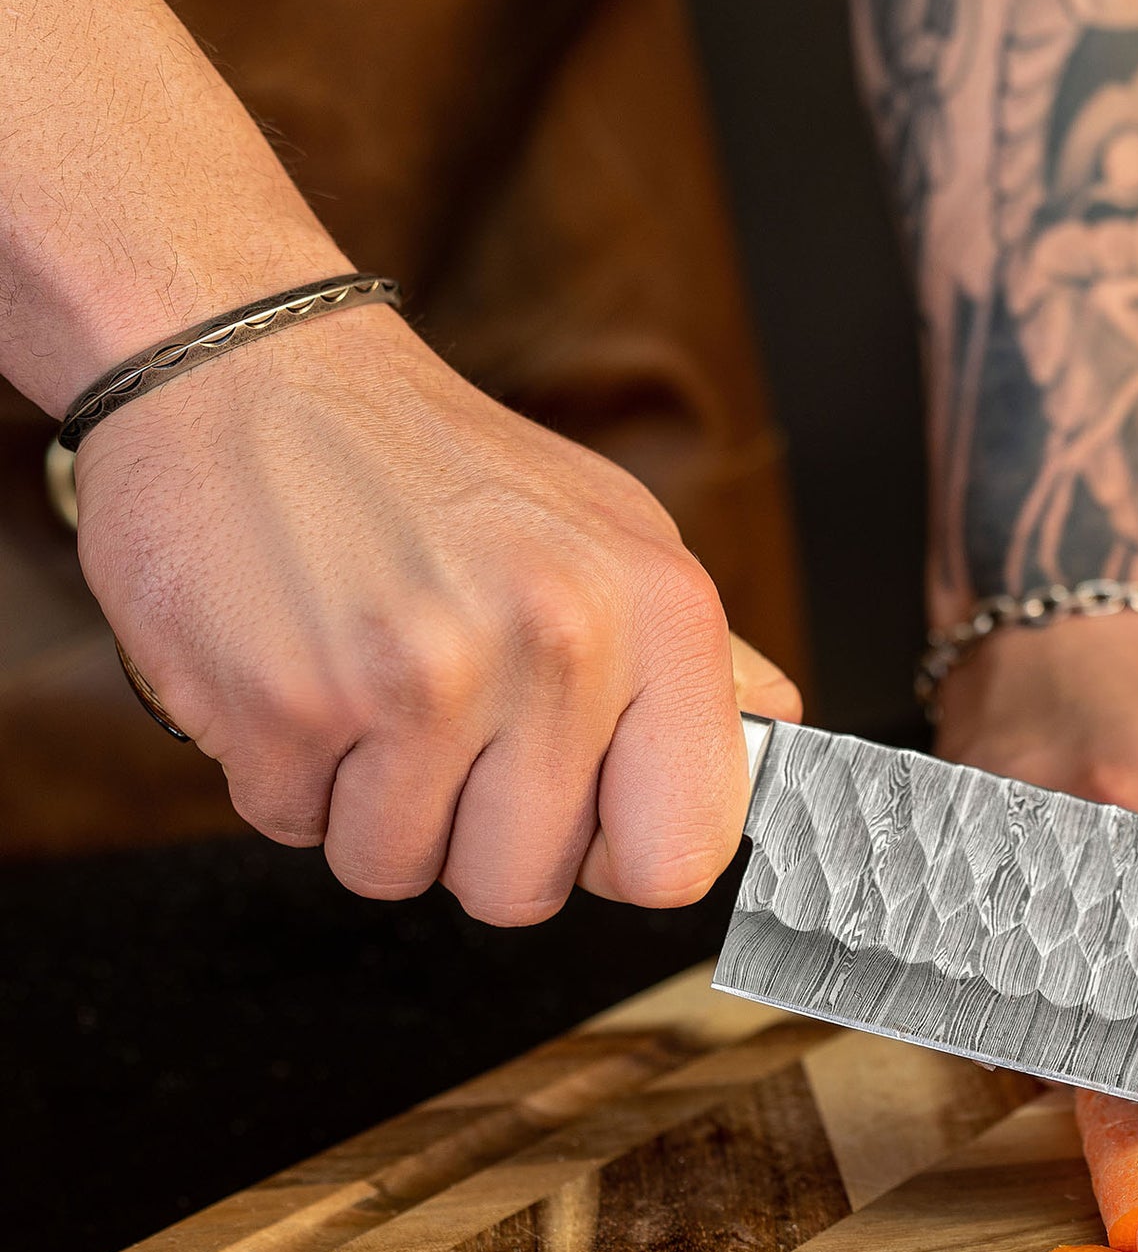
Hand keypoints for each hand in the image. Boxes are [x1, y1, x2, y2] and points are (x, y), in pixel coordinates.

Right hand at [74, 309, 799, 923]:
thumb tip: (778, 746)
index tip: (581, 815)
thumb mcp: (614, 534)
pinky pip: (295, 828)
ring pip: (400, 871)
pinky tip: (302, 672)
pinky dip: (287, 775)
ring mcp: (420, 677)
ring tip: (369, 691)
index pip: (678, 860)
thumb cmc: (437, 467)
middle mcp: (556, 643)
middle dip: (471, 837)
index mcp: (658, 612)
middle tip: (445, 731)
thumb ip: (702, 665)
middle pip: (523, 889)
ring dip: (372, 808)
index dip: (616, 857)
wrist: (246, 362)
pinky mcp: (287, 701)